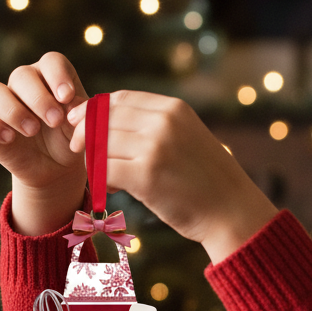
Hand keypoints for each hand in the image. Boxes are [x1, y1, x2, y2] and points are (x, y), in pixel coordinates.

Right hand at [0, 52, 89, 234]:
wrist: (56, 169)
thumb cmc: (70, 140)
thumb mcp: (82, 128)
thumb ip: (81, 114)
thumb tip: (72, 106)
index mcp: (50, 76)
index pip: (51, 62)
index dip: (57, 76)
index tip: (67, 97)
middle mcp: (23, 84)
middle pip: (21, 75)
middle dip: (39, 98)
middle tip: (55, 121)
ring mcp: (2, 103)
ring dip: (13, 110)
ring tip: (32, 131)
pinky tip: (9, 138)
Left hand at [68, 91, 277, 262]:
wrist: (232, 211)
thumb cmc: (206, 181)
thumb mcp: (187, 138)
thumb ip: (156, 127)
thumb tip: (111, 123)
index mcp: (173, 108)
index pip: (119, 99)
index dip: (94, 110)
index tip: (81, 125)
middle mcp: (164, 121)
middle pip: (104, 117)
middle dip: (84, 133)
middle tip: (80, 151)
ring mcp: (155, 147)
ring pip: (101, 143)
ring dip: (92, 159)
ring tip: (102, 177)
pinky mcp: (147, 175)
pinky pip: (104, 169)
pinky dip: (99, 179)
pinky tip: (110, 190)